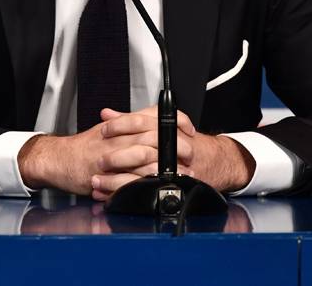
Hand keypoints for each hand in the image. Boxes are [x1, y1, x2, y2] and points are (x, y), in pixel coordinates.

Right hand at [17, 110, 191, 194]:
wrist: (58, 159)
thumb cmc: (83, 147)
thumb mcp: (108, 130)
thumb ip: (129, 125)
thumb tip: (152, 122)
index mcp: (121, 123)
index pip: (154, 114)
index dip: (175, 119)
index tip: (188, 129)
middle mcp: (119, 135)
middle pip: (155, 134)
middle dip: (177, 144)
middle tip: (191, 154)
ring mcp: (113, 153)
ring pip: (147, 154)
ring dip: (169, 165)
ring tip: (184, 173)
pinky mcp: (107, 172)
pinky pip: (132, 176)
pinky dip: (149, 180)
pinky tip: (160, 185)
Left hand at [90, 106, 255, 200]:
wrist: (213, 160)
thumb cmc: (183, 140)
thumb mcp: (158, 124)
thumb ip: (132, 119)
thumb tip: (107, 114)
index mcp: (166, 127)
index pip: (142, 121)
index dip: (121, 125)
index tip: (104, 130)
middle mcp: (171, 145)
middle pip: (141, 149)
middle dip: (116, 156)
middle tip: (98, 160)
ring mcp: (172, 166)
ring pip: (141, 174)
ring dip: (117, 180)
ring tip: (98, 182)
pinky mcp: (172, 183)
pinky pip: (146, 190)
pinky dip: (126, 194)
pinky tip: (111, 196)